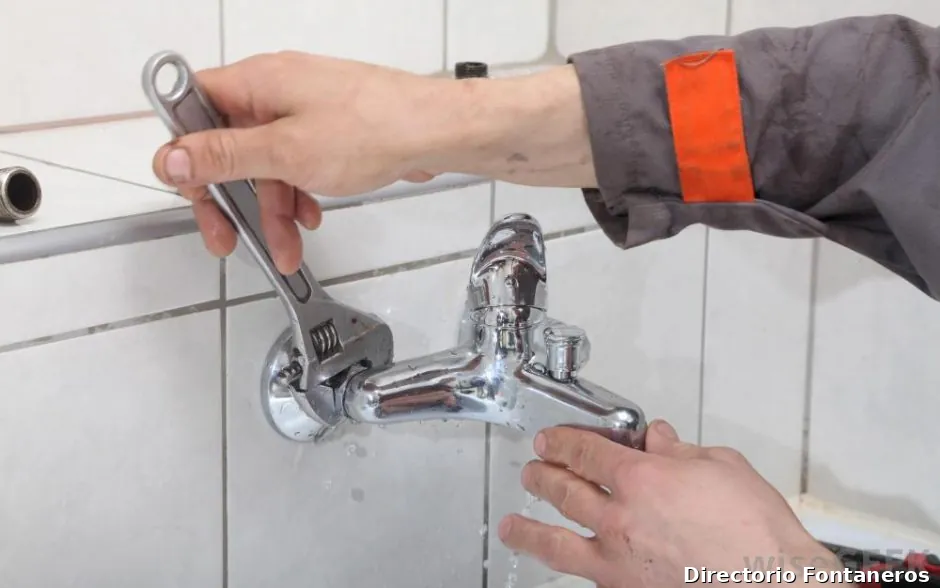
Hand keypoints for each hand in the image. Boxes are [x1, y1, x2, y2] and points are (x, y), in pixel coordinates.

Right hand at [150, 52, 595, 273]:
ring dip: (271, 209)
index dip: (183, 151)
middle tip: (228, 237)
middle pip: (228, 145)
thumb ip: (225, 155)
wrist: (437, 132)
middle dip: (231, 197)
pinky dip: (298, 195)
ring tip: (286, 246)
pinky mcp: (328, 130)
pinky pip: (296, 165)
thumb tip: (170, 156)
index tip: (188, 190)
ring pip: (266, 164)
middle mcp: (276, 91)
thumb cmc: (375, 129)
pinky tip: (310, 218)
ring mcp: (304, 111)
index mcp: (257, 82)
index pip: (192, 107)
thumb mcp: (286, 152)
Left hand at [499, 421, 841, 587]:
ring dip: (528, 531)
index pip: (585, 450)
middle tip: (532, 471)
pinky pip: (586, 578)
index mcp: (641, 478)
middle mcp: (620, 519)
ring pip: (557, 544)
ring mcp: (619, 562)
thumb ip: (681, 451)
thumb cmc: (757, 533)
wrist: (772, 585)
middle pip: (564, 491)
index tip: (550, 440)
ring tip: (512, 526)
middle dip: (542, 477)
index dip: (561, 442)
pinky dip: (570, 571)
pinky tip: (562, 569)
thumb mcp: (723, 467)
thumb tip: (660, 439)